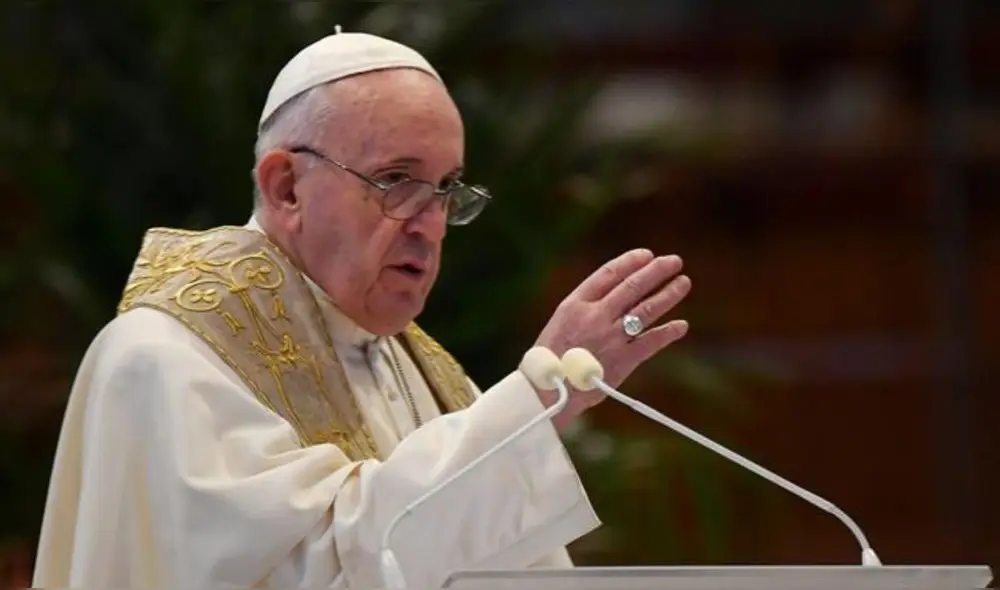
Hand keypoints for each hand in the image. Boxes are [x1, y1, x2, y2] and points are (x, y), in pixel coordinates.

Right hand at [535, 249, 690, 428]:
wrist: (547, 391)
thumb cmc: (551, 358)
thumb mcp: (560, 322)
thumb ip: (585, 307)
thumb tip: (614, 293)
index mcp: (576, 304)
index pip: (609, 273)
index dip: (631, 262)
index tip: (647, 255)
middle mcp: (595, 316)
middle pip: (632, 286)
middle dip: (656, 271)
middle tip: (674, 261)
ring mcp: (611, 337)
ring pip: (646, 309)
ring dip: (668, 294)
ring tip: (683, 282)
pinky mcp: (623, 360)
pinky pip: (651, 342)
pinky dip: (668, 332)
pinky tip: (681, 325)